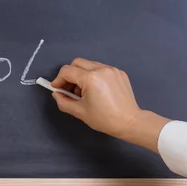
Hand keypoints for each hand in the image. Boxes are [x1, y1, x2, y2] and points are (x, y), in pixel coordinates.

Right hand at [51, 58, 169, 151]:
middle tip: (70, 89)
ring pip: (89, 64)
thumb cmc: (104, 119)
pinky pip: (100, 68)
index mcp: (90, 78)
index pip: (66, 71)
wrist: (130, 122)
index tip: (57, 89)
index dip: (58, 80)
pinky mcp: (119, 72)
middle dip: (69, 74)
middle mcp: (101, 69)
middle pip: (77, 63)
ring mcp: (111, 69)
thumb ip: (63, 101)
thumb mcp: (79, 112)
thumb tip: (56, 93)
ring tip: (84, 91)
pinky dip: (94, 75)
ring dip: (81, 74)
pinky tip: (97, 89)